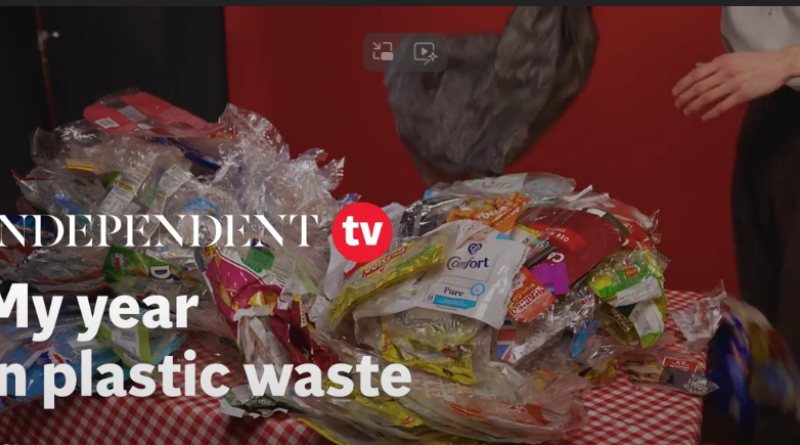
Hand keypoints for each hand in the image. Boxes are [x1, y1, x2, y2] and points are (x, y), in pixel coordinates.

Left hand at [673, 48, 799, 119]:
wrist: (778, 64)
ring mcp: (734, 83)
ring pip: (708, 97)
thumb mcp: (731, 58)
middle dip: (685, 97)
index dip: (682, 84)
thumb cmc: (753, 61)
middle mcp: (725, 72)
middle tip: (677, 105)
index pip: (696, 74)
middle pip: (699, 87)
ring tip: (686, 112)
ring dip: (694, 106)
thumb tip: (696, 67)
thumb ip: (713, 64)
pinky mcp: (743, 94)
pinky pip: (723, 105)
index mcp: (721, 62)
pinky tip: (704, 117)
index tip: (674, 93)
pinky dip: (712, 112)